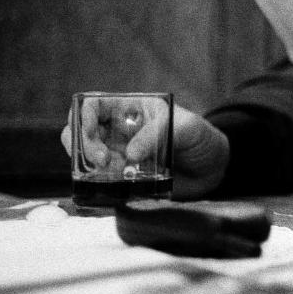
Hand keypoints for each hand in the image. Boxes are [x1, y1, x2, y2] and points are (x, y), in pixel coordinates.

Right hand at [61, 103, 229, 199]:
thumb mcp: (188, 128)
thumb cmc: (202, 138)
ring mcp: (118, 155)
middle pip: (79, 133)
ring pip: (85, 159)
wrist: (214, 168)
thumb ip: (160, 133)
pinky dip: (100, 186)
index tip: (91, 133)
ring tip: (115, 174)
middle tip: (103, 161)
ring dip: (90, 169)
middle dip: (83, 146)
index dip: (83, 117)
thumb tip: (130, 154)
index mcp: (130, 109)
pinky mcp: (122, 178)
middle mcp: (118, 131)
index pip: (93, 105)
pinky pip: (100, 181)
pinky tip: (116, 188)